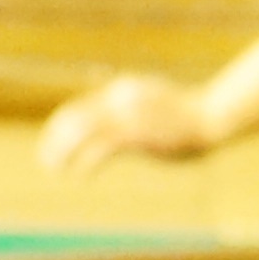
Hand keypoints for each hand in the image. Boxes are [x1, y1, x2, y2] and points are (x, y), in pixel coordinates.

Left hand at [39, 73, 216, 175]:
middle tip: (46, 162)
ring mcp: (127, 117)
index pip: (77, 109)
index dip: (58, 130)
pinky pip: (101, 150)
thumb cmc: (186, 111)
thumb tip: (102, 84)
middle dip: (54, 141)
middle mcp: (118, 100)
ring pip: (81, 133)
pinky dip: (85, 163)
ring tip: (55, 170)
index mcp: (119, 91)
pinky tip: (79, 175)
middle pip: (72, 119)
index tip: (52, 147)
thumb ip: (127, 98)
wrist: (212, 115)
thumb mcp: (151, 96)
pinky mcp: (137, 136)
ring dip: (63, 153)